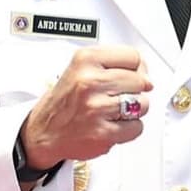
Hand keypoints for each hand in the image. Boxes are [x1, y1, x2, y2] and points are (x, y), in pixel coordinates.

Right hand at [17, 46, 153, 173]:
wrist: (44, 131)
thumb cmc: (64, 101)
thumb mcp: (81, 68)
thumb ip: (112, 64)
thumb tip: (146, 76)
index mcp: (85, 60)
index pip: (133, 57)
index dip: (136, 68)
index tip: (131, 75)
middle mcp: (90, 82)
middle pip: (140, 81)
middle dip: (135, 90)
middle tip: (118, 96)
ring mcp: (96, 108)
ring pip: (142, 104)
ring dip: (134, 110)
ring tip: (114, 111)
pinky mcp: (103, 133)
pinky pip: (136, 127)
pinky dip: (129, 129)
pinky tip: (113, 124)